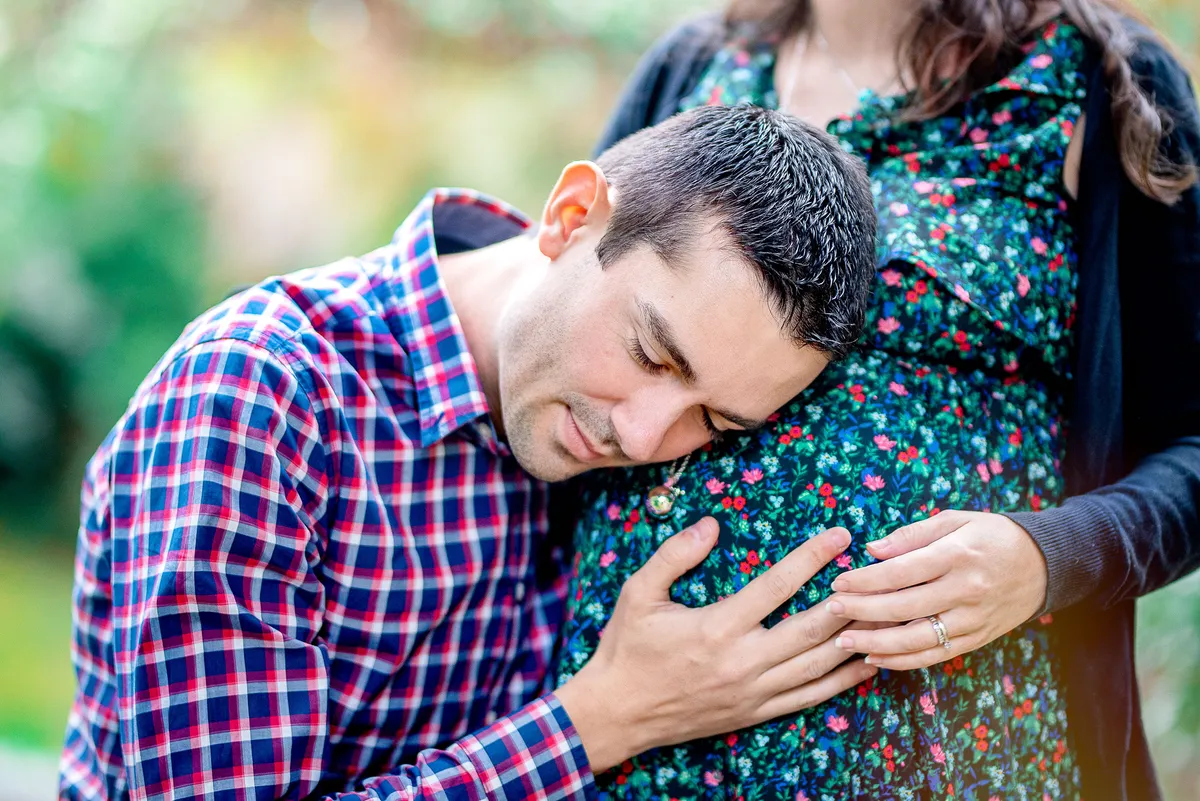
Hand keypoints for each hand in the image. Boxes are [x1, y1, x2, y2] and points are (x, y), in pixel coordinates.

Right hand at [555, 518, 877, 771]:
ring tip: (884, 613)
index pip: (776, 586)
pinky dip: (842, 681)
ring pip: (817, 665)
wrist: (616, 712)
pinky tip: (867, 663)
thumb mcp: (637, 593)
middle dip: (848, 598)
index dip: (811, 558)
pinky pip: (809, 697)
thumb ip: (674, 555)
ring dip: (853, 640)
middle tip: (876, 573)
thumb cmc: (626, 648)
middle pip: (810, 628)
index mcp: (716, 627)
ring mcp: (752, 691)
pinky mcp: (755, 712)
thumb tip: (711, 524)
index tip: (840, 536)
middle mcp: (741, 662)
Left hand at [826, 510, 1047, 669]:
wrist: (1046, 564)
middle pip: (905, 606)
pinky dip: (904, 660)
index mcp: (958, 555)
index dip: (867, 579)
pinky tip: (876, 658)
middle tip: (830, 611)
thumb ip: (912, 534)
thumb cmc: (992, 535)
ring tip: (844, 643)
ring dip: (878, 644)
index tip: (838, 582)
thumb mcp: (956, 520)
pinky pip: (936, 655)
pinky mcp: (978, 639)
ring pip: (919, 639)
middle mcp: (966, 590)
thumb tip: (873, 549)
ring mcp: (973, 619)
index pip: (903, 571)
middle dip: (863, 611)